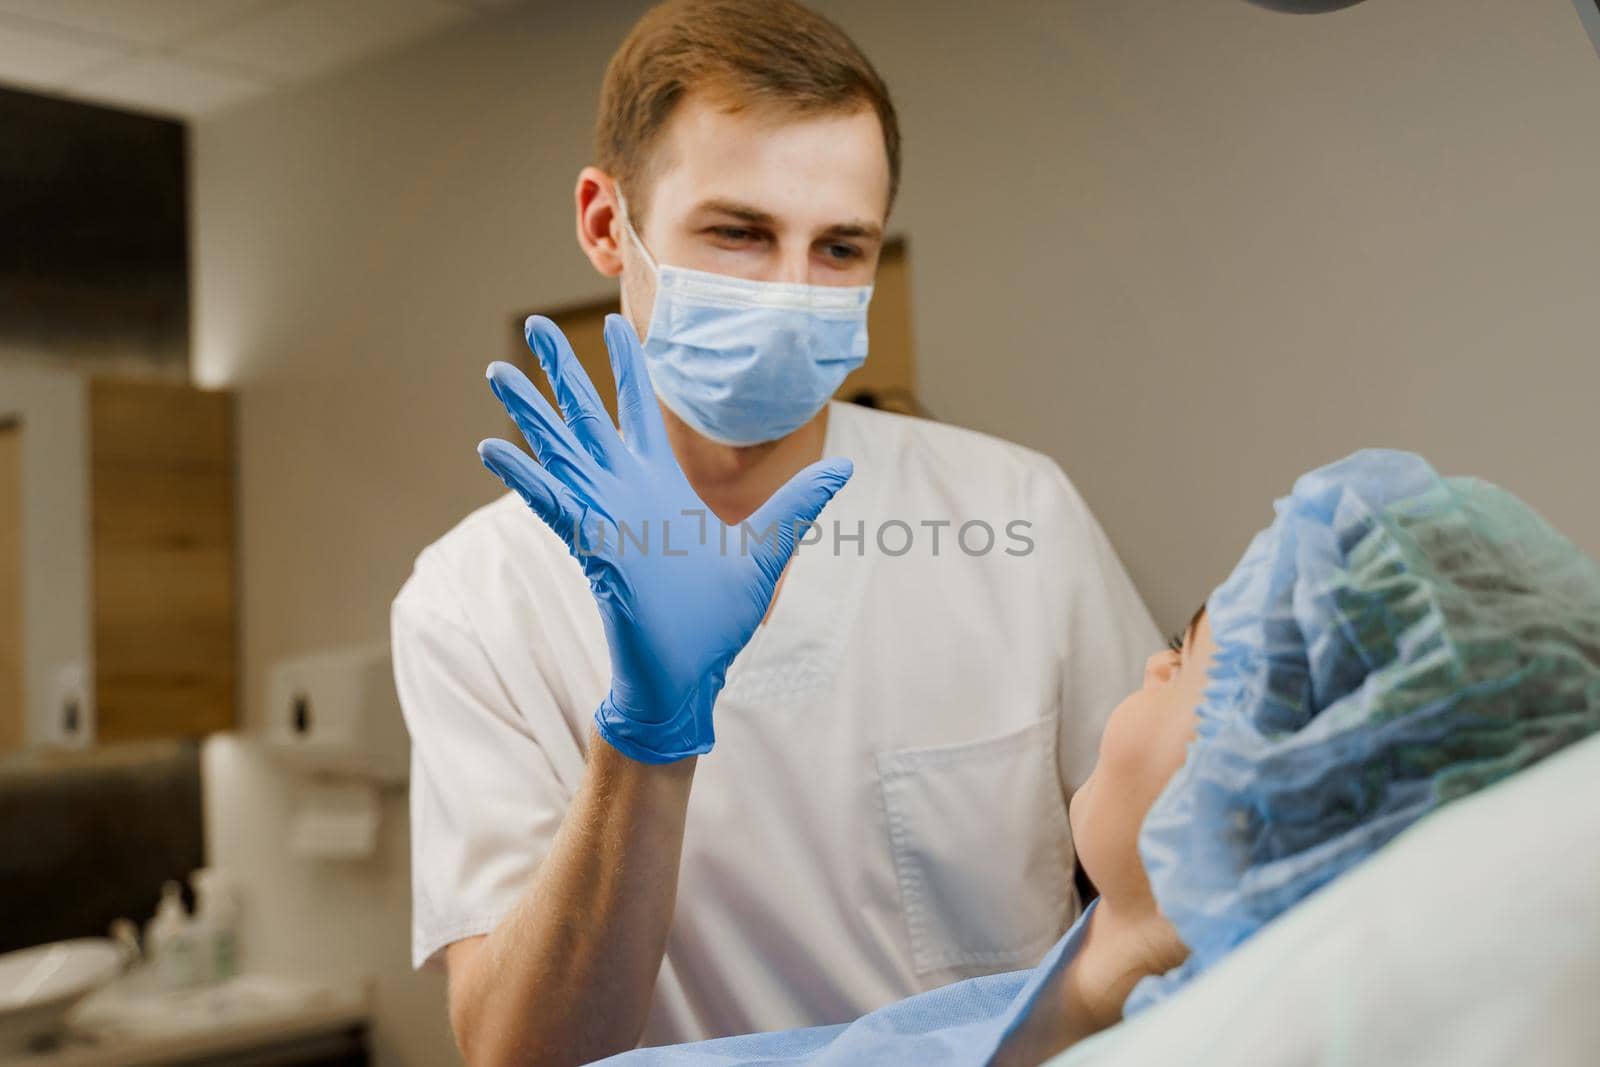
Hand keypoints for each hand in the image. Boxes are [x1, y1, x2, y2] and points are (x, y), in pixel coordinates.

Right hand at [478, 314, 851, 762]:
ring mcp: (605, 517)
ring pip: (560, 452)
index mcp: (662, 486)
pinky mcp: (593, 547)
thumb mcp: (770, 549)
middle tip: (537, 323)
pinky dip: (524, 478)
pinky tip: (492, 450)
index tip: (615, 323)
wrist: (690, 675)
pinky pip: (552, 505)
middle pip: (589, 416)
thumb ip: (800, 503)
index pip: (640, 411)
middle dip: (564, 369)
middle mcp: (626, 492)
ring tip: (496, 370)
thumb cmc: (719, 620)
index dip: (627, 367)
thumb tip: (844, 467)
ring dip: (529, 413)